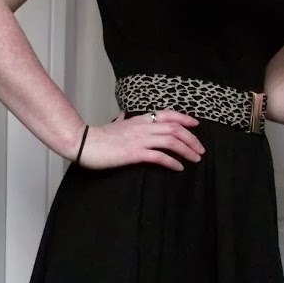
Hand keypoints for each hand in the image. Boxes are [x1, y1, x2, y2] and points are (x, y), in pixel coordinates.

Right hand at [76, 110, 205, 171]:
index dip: (184, 119)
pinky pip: (159, 157)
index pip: (167, 114)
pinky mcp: (134, 153)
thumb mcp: (113, 124)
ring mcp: (139, 140)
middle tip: (200, 150)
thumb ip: (122, 120)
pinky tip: (178, 168)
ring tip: (195, 159)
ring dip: (187, 150)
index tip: (195, 125)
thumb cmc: (97, 136)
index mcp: (139, 119)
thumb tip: (124, 114)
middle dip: (191, 139)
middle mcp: (142, 127)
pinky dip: (172, 162)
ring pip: (171, 141)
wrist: (83, 143)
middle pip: (175, 129)